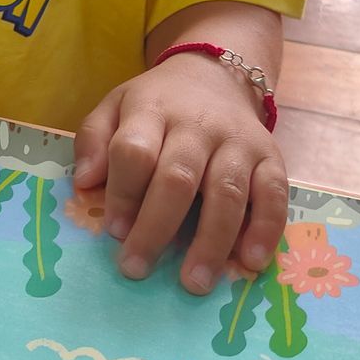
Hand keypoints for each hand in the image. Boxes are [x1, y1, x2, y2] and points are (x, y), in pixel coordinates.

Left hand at [74, 51, 288, 294]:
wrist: (213, 76)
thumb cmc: (157, 105)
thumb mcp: (115, 106)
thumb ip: (94, 139)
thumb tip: (84, 181)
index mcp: (153, 110)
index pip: (134, 151)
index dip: (123, 193)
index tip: (114, 232)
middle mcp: (198, 124)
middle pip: (177, 177)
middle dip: (156, 228)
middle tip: (137, 269)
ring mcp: (238, 141)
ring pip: (227, 191)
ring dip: (211, 241)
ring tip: (194, 282)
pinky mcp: (271, 156)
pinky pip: (275, 195)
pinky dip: (266, 229)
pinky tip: (250, 262)